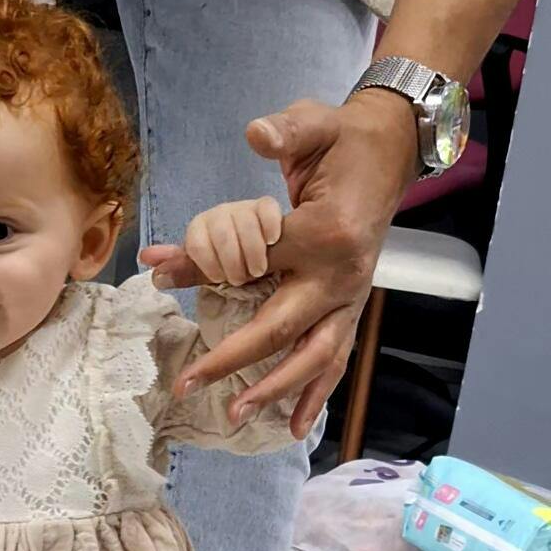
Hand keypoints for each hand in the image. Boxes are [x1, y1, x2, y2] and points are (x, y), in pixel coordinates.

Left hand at [140, 91, 418, 438]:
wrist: (393, 152)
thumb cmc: (344, 141)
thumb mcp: (313, 124)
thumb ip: (282, 133)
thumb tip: (253, 135)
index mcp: (327, 233)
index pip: (253, 258)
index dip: (202, 266)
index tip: (158, 274)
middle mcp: (342, 275)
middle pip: (281, 327)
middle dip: (234, 360)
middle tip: (189, 383)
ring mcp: (350, 297)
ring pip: (314, 356)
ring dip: (276, 390)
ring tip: (239, 415)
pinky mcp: (351, 308)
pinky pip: (335, 359)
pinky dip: (316, 394)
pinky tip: (295, 426)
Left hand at [175, 196, 282, 287]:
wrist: (263, 258)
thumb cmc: (229, 266)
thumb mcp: (206, 271)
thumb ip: (183, 270)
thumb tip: (149, 264)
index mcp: (199, 229)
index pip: (195, 243)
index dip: (207, 265)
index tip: (218, 278)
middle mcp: (219, 214)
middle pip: (221, 234)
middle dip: (231, 262)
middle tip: (240, 279)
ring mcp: (243, 208)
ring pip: (245, 223)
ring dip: (252, 252)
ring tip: (257, 270)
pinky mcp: (266, 206)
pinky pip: (266, 208)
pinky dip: (269, 226)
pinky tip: (271, 241)